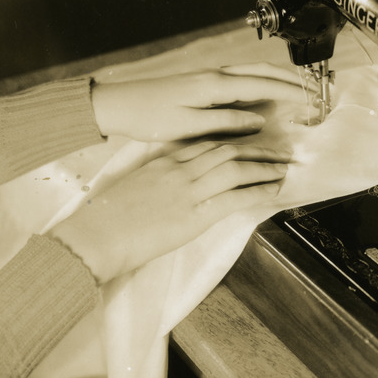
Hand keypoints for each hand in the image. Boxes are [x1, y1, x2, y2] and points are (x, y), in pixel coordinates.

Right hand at [48, 141, 288, 283]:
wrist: (95, 236)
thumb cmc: (106, 219)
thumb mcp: (133, 189)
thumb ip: (156, 183)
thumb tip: (172, 191)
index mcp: (163, 161)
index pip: (206, 143)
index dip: (232, 141)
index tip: (249, 141)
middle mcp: (178, 169)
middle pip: (226, 150)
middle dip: (256, 150)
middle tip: (279, 151)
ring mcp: (187, 190)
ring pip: (236, 167)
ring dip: (264, 168)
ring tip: (283, 169)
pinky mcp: (195, 214)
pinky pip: (235, 196)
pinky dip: (258, 191)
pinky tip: (272, 191)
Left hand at [91, 63, 305, 141]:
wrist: (120, 104)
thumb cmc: (149, 117)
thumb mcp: (189, 126)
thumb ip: (226, 122)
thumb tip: (258, 122)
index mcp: (214, 85)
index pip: (262, 86)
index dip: (289, 92)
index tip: (310, 98)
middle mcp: (215, 75)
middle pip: (262, 71)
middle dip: (289, 79)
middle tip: (312, 90)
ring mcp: (209, 76)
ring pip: (252, 71)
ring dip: (276, 77)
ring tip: (296, 87)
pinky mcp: (203, 81)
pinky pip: (241, 77)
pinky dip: (260, 81)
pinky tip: (264, 91)